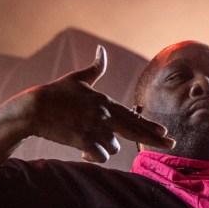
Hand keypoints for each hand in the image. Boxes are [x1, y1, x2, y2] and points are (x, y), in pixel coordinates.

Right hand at [17, 45, 175, 162]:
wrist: (35, 108)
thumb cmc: (56, 93)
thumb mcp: (77, 78)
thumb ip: (95, 68)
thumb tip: (102, 50)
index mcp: (105, 102)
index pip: (133, 116)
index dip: (150, 125)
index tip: (166, 131)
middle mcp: (104, 115)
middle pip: (136, 132)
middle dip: (156, 140)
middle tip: (172, 144)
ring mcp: (95, 129)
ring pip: (112, 148)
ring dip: (103, 148)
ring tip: (87, 140)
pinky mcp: (84, 141)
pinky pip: (99, 156)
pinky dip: (93, 157)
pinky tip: (83, 152)